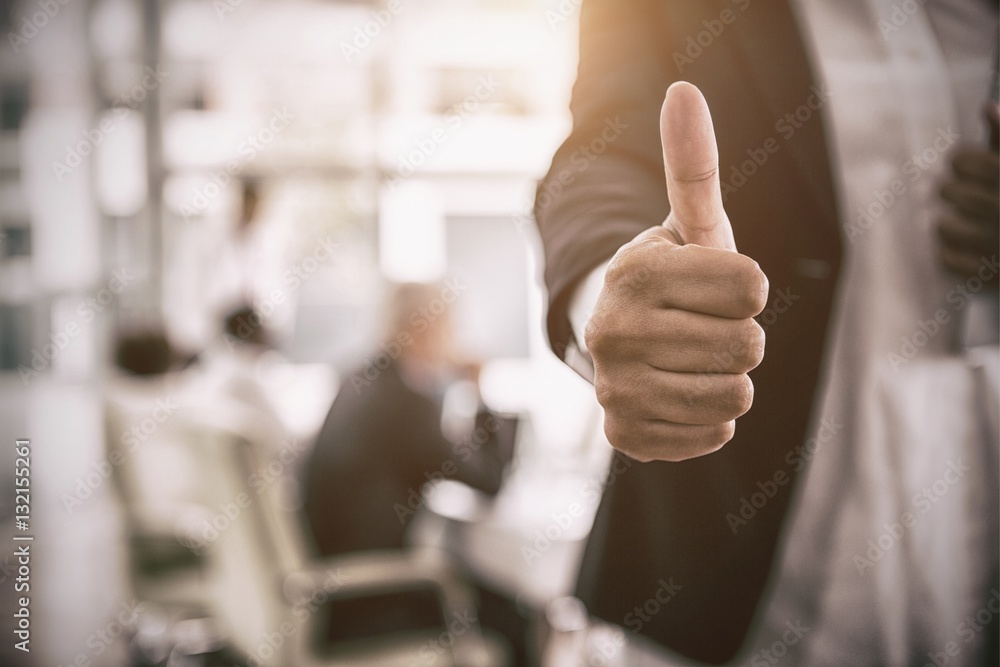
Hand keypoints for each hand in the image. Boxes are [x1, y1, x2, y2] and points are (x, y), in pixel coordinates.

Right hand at [584, 82, 768, 461]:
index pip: (753, 287)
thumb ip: (694, 167)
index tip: (716, 286)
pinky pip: (714, 436)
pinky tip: (683, 394)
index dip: (747, 287)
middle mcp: (612, 331)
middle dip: (742, 336)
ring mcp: (614, 389)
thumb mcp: (687, 226)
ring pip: (736, 398)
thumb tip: (684, 90)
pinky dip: (712, 418)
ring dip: (730, 378)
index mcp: (633, 271)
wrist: (617, 339)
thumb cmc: (672, 280)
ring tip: (695, 361)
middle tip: (704, 327)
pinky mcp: (622, 436)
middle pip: (750, 347)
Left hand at [937, 106, 998, 285]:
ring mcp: (998, 242)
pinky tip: (962, 247)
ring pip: (943, 225)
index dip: (958, 163)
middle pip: (947, 190)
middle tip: (955, 194)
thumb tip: (986, 106)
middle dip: (951, 191)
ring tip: (953, 221)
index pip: (960, 160)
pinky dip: (950, 253)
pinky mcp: (992, 273)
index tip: (962, 168)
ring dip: (945, 223)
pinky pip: (949, 258)